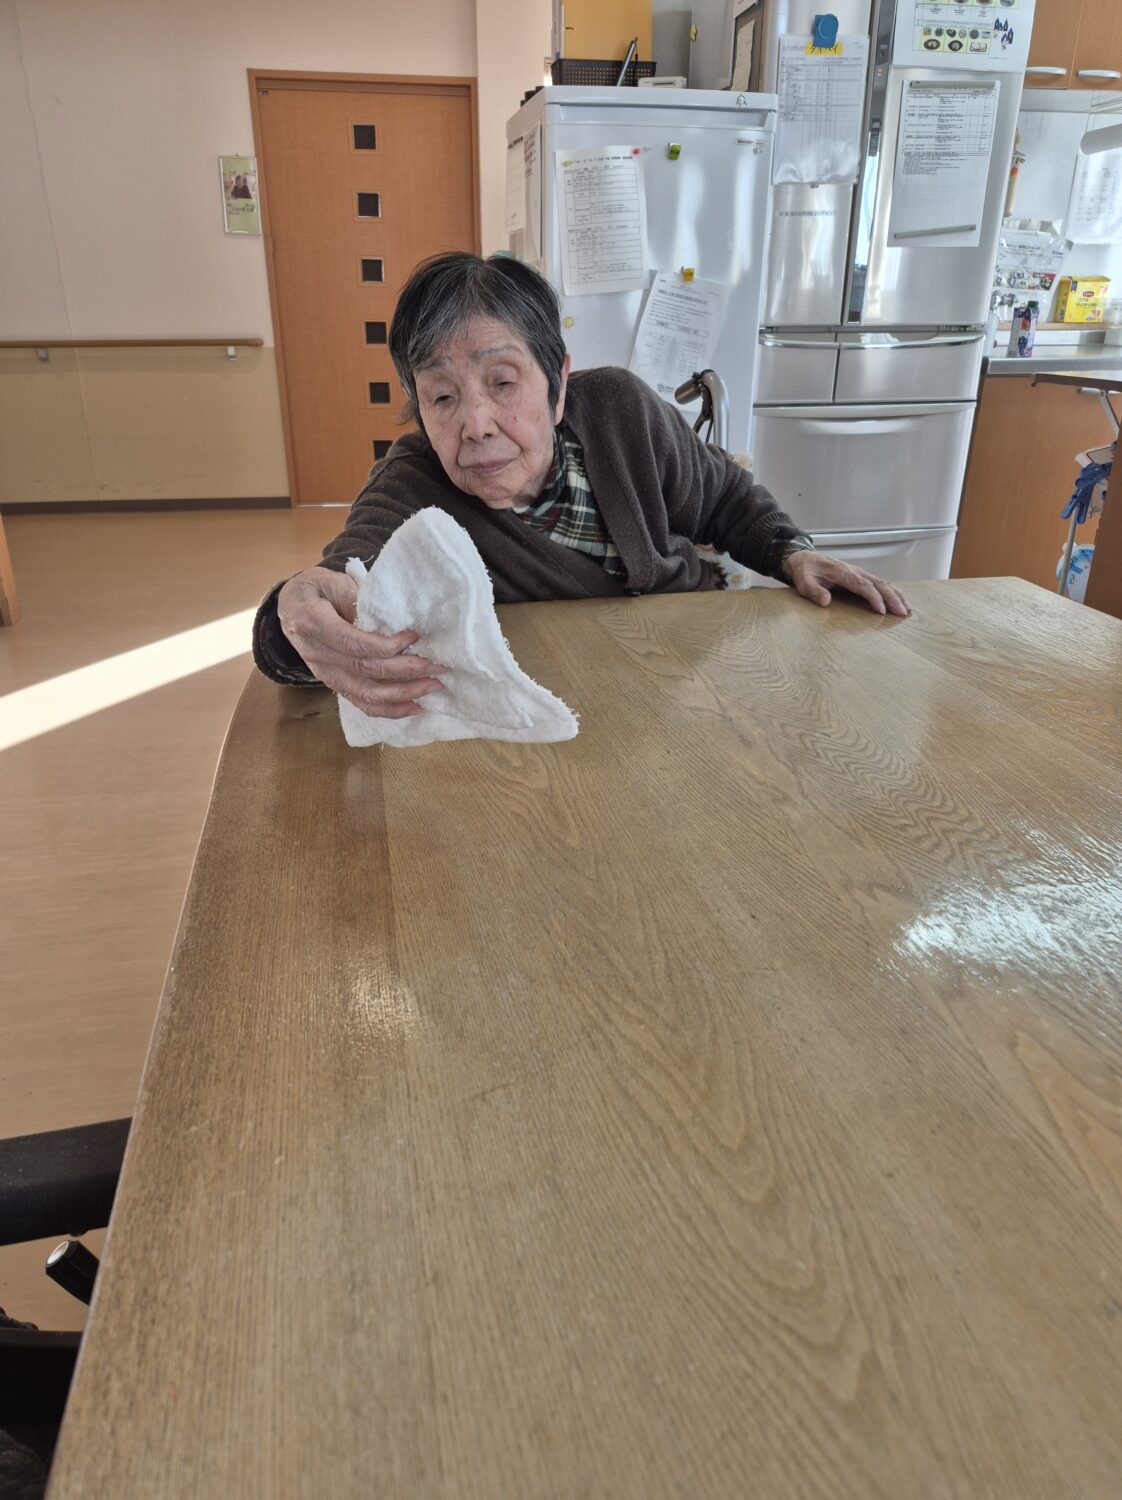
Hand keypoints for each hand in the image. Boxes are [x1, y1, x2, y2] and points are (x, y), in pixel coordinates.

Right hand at [276, 566, 444, 717]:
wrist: (290, 607)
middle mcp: (317, 654)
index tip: (413, 637)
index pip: (353, 643)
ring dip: (404, 693)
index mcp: (312, 623)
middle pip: (365, 670)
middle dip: (406, 671)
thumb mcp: (333, 581)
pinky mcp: (334, 685)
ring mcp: (325, 674)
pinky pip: (362, 703)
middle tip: (437, 665)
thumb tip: (393, 620)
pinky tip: (415, 706)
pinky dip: (390, 709)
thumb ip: (358, 599)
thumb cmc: (316, 589)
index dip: (385, 645)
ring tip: (433, 685)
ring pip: (366, 693)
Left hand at [782, 550, 910, 617]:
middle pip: (878, 583)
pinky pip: (879, 583)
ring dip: (896, 595)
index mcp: (842, 572)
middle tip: (902, 612)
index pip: (863, 585)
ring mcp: (859, 572)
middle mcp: (854, 571)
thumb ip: (813, 591)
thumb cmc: (805, 571)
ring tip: (907, 609)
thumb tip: (825, 601)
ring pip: (882, 582)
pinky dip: (891, 592)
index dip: (873, 598)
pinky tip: (899, 600)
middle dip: (892, 598)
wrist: (804, 558)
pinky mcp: (860, 576)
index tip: (881, 611)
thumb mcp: (803, 582)